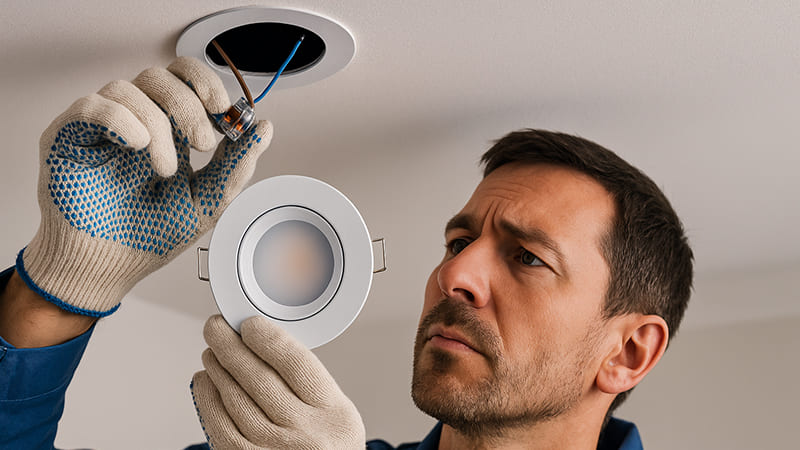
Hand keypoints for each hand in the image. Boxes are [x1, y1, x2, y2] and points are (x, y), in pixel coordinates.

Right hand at [18, 57, 272, 316]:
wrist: (109, 269)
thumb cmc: (150, 236)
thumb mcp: (207, 201)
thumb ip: (235, 165)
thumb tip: (264, 128)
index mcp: (167, 130)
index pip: (182, 78)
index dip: (203, 81)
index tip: (222, 107)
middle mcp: (133, 121)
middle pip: (158, 77)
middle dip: (188, 106)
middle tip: (202, 144)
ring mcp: (100, 127)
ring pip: (127, 89)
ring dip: (158, 126)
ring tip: (165, 169)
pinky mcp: (67, 137)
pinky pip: (92, 106)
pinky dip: (121, 120)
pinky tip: (136, 146)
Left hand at [191, 315, 365, 448]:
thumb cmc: (323, 447)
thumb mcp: (336, 416)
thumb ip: (308, 385)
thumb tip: (264, 344)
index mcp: (335, 416)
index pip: (297, 365)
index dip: (268, 339)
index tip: (251, 324)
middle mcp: (306, 436)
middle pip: (260, 379)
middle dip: (231, 346)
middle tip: (218, 328)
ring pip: (236, 398)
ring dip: (218, 368)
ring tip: (212, 352)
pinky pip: (219, 424)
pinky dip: (208, 397)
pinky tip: (206, 382)